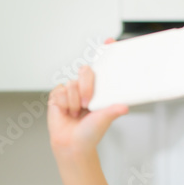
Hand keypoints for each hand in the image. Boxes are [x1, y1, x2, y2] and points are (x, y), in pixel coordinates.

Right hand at [47, 37, 128, 158]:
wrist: (72, 144)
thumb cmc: (90, 133)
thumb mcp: (105, 119)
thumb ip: (113, 110)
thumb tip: (125, 106)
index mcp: (99, 90)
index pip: (102, 67)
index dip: (105, 52)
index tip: (110, 40)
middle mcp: (86, 88)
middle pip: (86, 71)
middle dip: (86, 88)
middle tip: (88, 104)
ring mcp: (72, 90)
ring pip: (71, 84)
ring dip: (74, 102)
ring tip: (77, 113)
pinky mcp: (58, 95)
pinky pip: (60, 91)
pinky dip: (64, 103)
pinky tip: (67, 112)